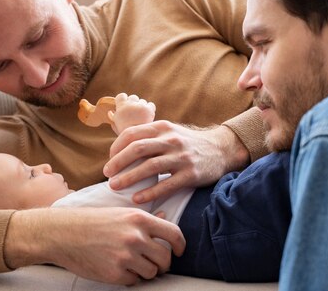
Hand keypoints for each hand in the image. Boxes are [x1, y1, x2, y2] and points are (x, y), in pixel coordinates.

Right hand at [4, 207, 184, 284]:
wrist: (63, 233)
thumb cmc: (93, 221)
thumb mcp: (121, 212)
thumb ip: (145, 218)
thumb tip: (166, 218)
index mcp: (139, 218)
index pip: (174, 234)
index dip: (180, 246)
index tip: (179, 251)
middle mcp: (135, 237)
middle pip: (166, 258)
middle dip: (163, 263)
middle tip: (154, 262)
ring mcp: (125, 256)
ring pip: (152, 272)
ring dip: (146, 271)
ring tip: (132, 263)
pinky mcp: (115, 274)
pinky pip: (134, 281)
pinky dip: (130, 278)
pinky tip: (118, 267)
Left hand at [104, 121, 249, 202]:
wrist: (221, 150)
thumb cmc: (187, 143)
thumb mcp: (169, 132)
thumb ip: (149, 137)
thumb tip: (119, 148)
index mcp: (163, 128)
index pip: (132, 134)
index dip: (116, 147)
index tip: (109, 160)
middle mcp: (171, 140)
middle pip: (137, 148)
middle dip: (118, 162)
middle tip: (106, 174)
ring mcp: (181, 157)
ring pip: (149, 167)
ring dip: (129, 178)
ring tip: (115, 186)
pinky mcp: (190, 174)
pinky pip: (166, 185)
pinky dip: (150, 192)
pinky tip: (137, 199)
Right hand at [109, 93, 155, 134]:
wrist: (136, 139)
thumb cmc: (124, 134)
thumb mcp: (115, 125)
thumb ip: (113, 117)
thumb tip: (110, 112)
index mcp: (121, 107)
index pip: (121, 96)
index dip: (124, 99)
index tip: (125, 104)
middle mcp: (130, 104)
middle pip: (133, 97)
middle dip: (134, 103)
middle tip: (135, 112)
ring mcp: (140, 106)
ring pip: (142, 101)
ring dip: (142, 106)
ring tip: (141, 116)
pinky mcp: (149, 110)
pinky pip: (151, 105)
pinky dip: (150, 109)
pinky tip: (148, 115)